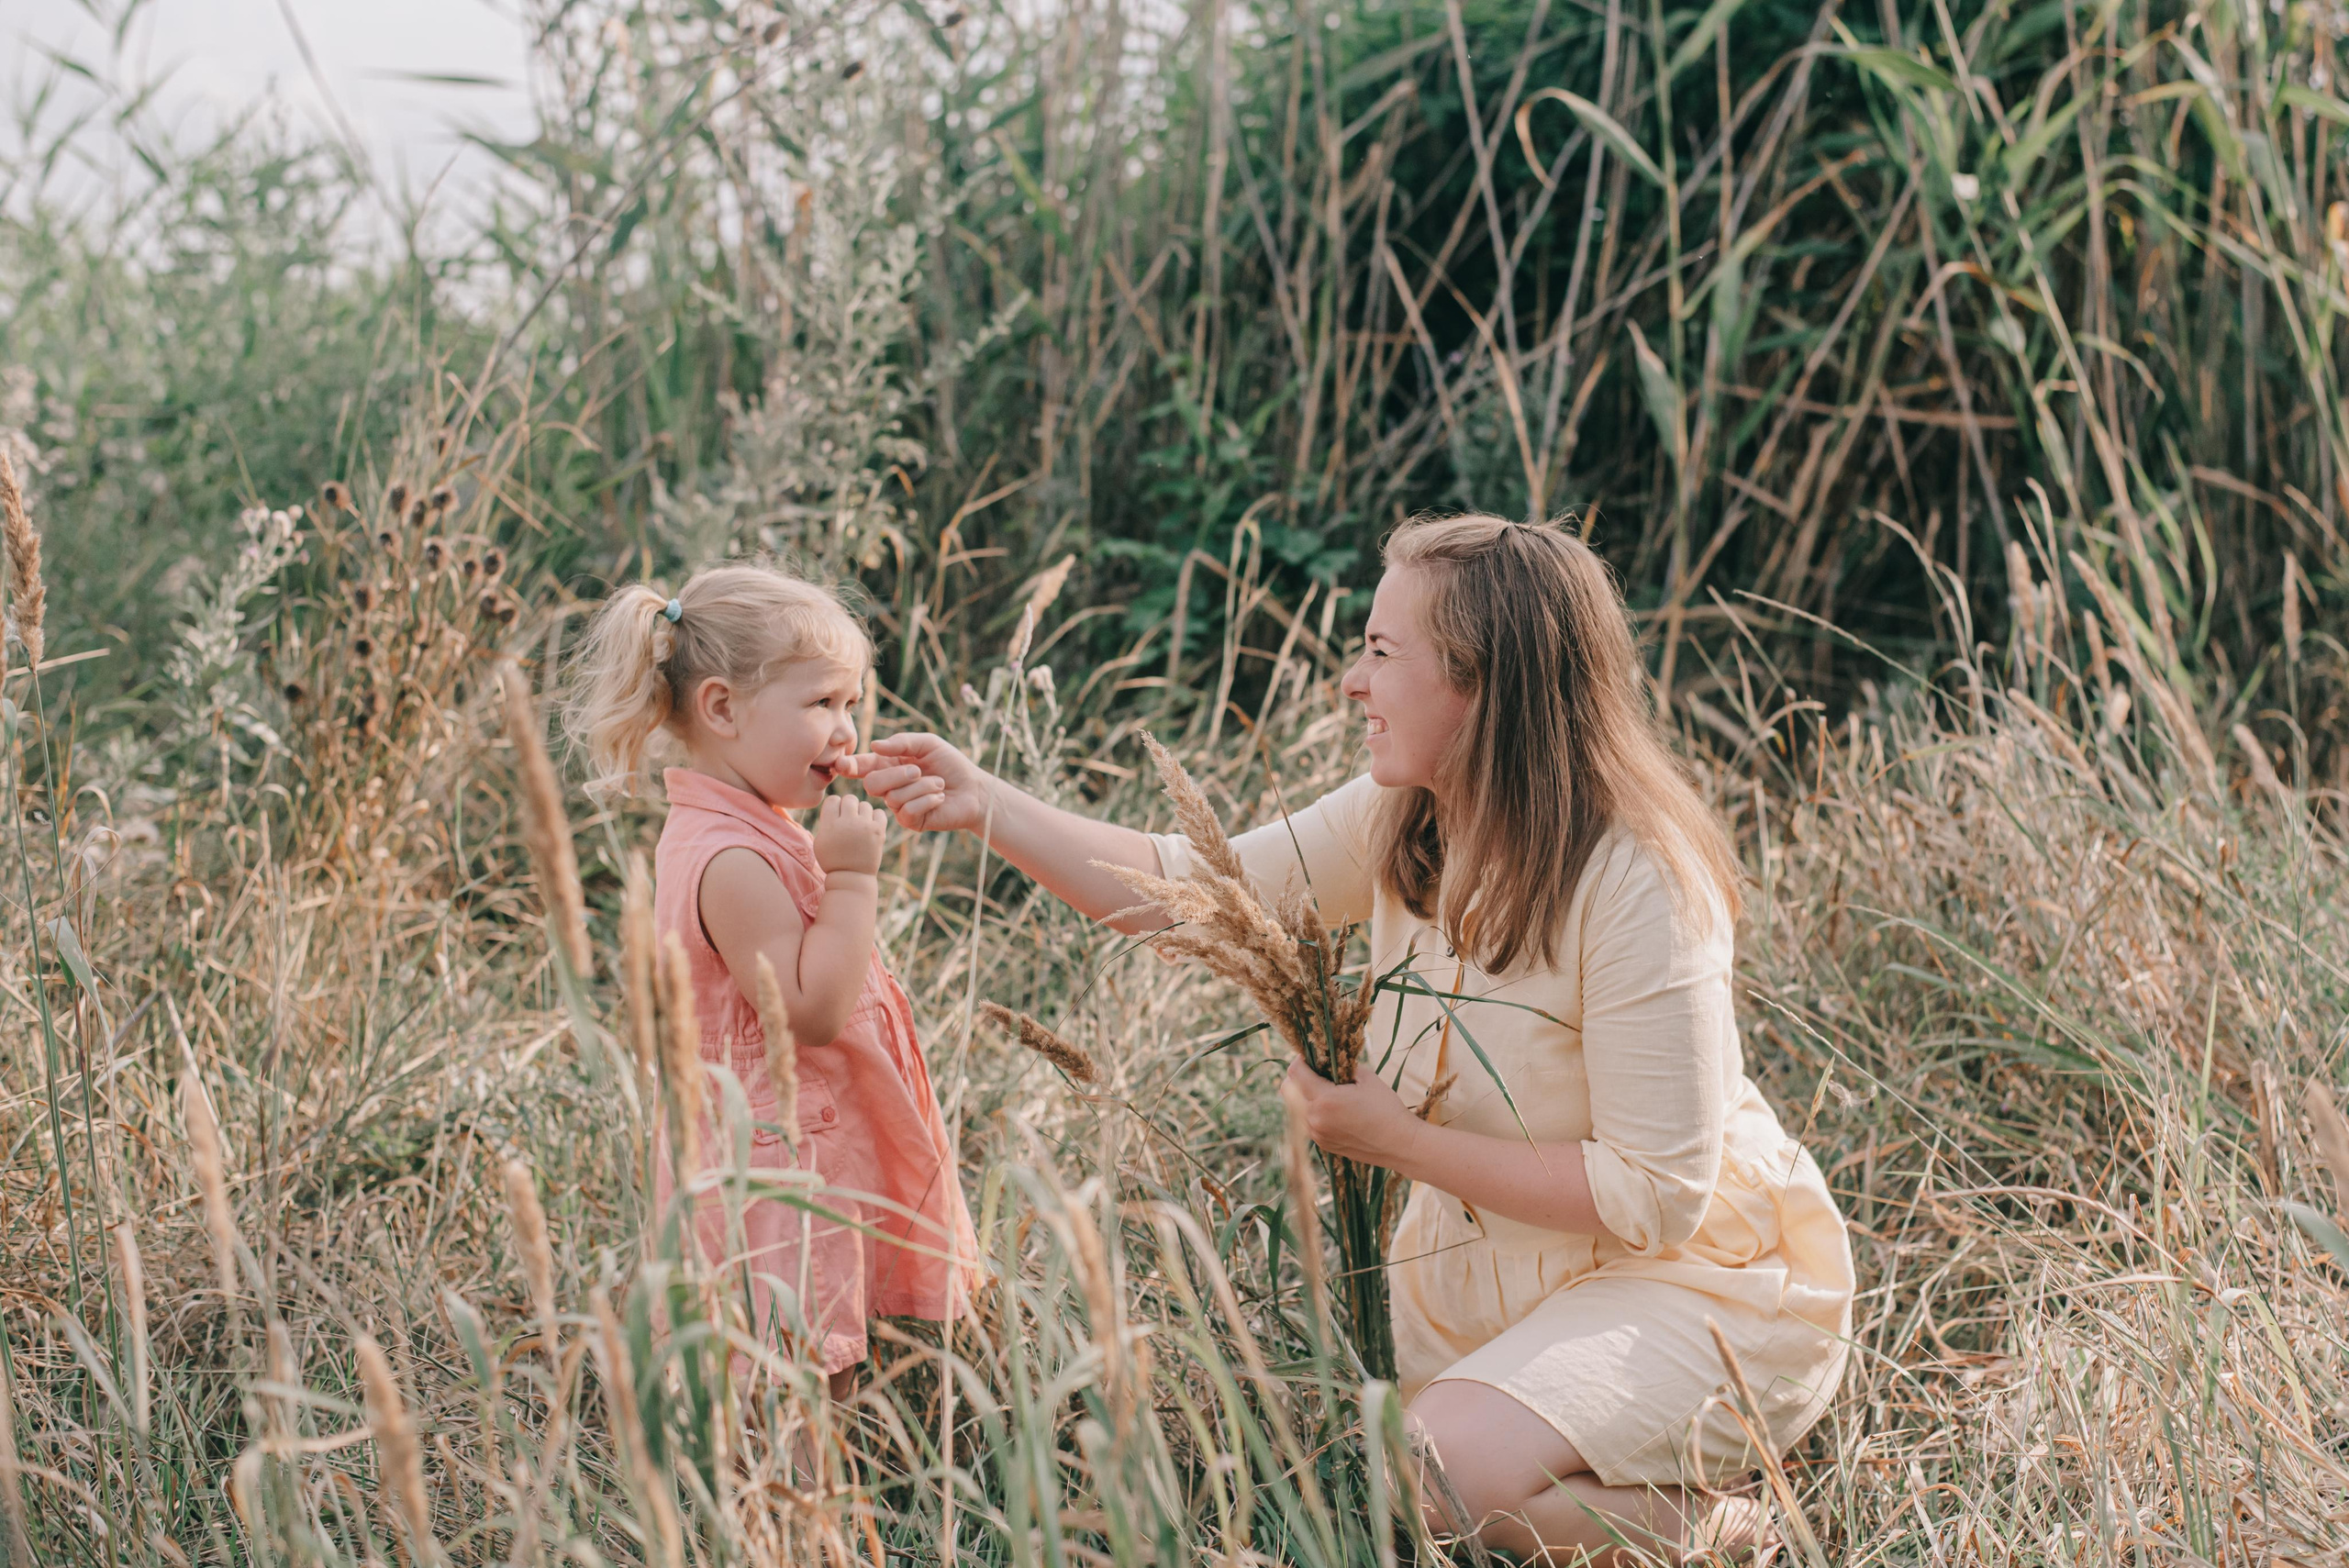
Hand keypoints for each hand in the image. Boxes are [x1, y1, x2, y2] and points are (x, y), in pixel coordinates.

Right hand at [811, 795, 885, 876]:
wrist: (852, 877)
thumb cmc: (833, 860)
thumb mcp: (820, 841)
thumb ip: (826, 821)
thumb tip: (836, 804)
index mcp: (830, 825)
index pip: (833, 800)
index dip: (835, 807)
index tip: (837, 817)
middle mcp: (848, 823)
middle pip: (849, 798)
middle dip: (848, 807)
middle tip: (849, 820)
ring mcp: (864, 826)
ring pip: (864, 805)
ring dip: (862, 813)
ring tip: (860, 826)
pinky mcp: (878, 831)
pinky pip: (879, 812)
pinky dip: (875, 818)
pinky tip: (870, 827)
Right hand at [837, 733, 993, 833]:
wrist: (974, 789)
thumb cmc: (951, 764)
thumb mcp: (928, 744)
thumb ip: (902, 742)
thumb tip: (874, 746)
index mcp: (890, 765)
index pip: (863, 767)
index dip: (850, 766)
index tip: (842, 765)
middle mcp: (891, 787)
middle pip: (872, 784)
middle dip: (896, 775)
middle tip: (918, 770)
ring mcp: (899, 806)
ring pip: (893, 798)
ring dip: (920, 787)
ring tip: (939, 784)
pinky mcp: (912, 821)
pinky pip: (908, 811)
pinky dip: (927, 800)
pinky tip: (940, 798)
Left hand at [1281, 1059, 1421, 1169]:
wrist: (1401, 1145)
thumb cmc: (1387, 1108)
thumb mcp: (1366, 1078)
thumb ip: (1342, 1067)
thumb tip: (1328, 1061)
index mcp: (1324, 1099)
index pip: (1294, 1073)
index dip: (1299, 1060)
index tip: (1309, 1056)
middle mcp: (1314, 1118)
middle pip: (1289, 1091)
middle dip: (1299, 1078)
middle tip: (1317, 1072)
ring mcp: (1317, 1134)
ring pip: (1298, 1108)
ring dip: (1306, 1096)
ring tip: (1329, 1092)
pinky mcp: (1323, 1145)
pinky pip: (1310, 1122)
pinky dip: (1316, 1112)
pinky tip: (1336, 1110)